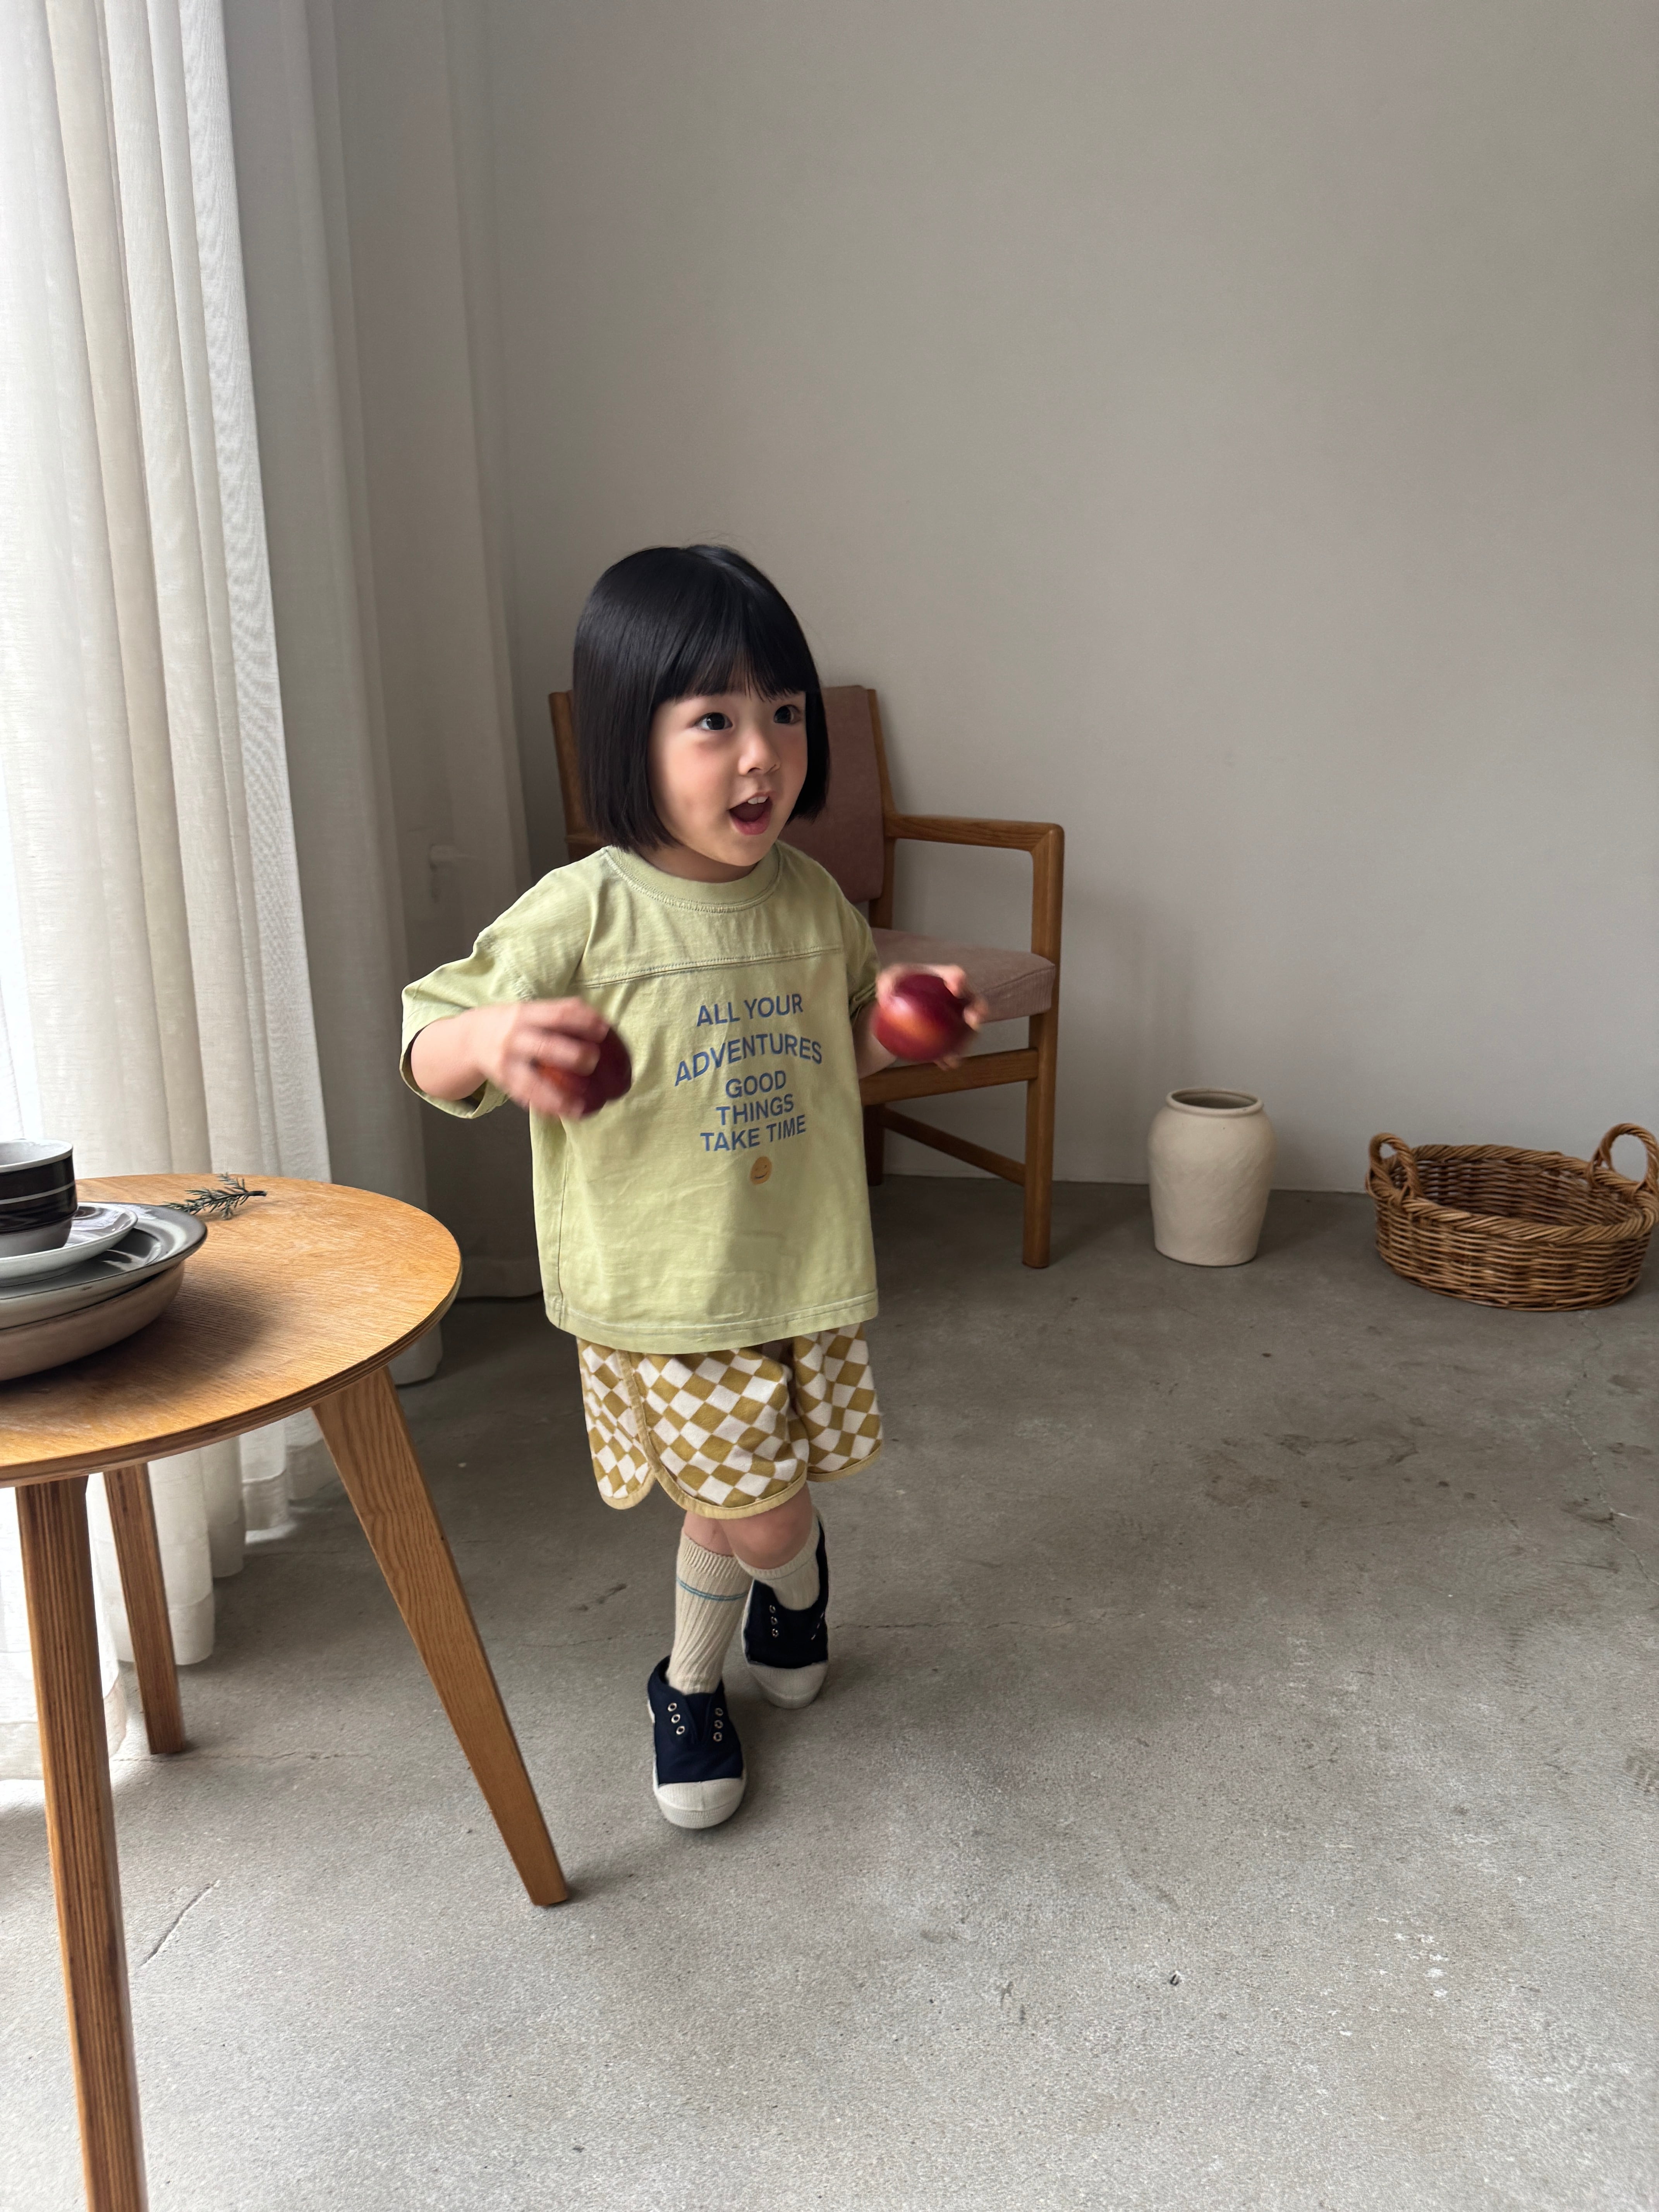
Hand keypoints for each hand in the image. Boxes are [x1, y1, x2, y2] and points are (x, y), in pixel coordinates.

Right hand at [470, 998, 613, 1117]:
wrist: (471, 1039)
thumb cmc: (515, 1025)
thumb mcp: (532, 1011)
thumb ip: (561, 1014)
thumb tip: (605, 1024)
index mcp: (527, 1014)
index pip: (558, 1014)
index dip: (583, 1021)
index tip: (604, 1030)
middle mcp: (515, 1037)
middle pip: (545, 1046)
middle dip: (571, 1055)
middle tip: (594, 1062)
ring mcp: (507, 1062)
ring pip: (532, 1083)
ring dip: (558, 1097)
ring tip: (582, 1107)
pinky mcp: (504, 1083)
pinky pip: (526, 1098)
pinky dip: (547, 1108)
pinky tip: (568, 1114)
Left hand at [873, 963, 987, 1068]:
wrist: (894, 1012)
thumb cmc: (896, 989)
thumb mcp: (888, 980)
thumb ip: (886, 982)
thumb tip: (885, 997)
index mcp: (945, 979)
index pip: (956, 975)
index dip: (960, 980)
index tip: (954, 988)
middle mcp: (957, 999)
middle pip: (975, 1004)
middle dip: (979, 1011)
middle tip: (972, 1019)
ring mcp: (957, 1020)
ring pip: (969, 1032)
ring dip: (966, 1042)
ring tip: (956, 1053)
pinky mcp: (951, 1039)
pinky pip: (954, 1049)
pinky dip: (951, 1057)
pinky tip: (945, 1064)